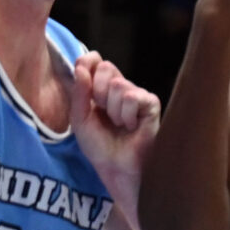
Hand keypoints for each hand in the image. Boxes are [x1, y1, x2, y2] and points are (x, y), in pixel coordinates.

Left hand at [66, 51, 161, 184]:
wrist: (115, 168)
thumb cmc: (99, 146)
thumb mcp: (79, 119)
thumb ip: (79, 92)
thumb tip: (81, 66)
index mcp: (101, 88)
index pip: (95, 61)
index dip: (87, 62)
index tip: (81, 73)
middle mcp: (120, 87)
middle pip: (106, 67)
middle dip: (98, 92)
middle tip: (103, 113)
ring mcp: (136, 94)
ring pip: (118, 85)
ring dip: (113, 111)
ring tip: (119, 125)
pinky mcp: (150, 103)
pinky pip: (132, 97)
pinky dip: (126, 115)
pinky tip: (131, 127)